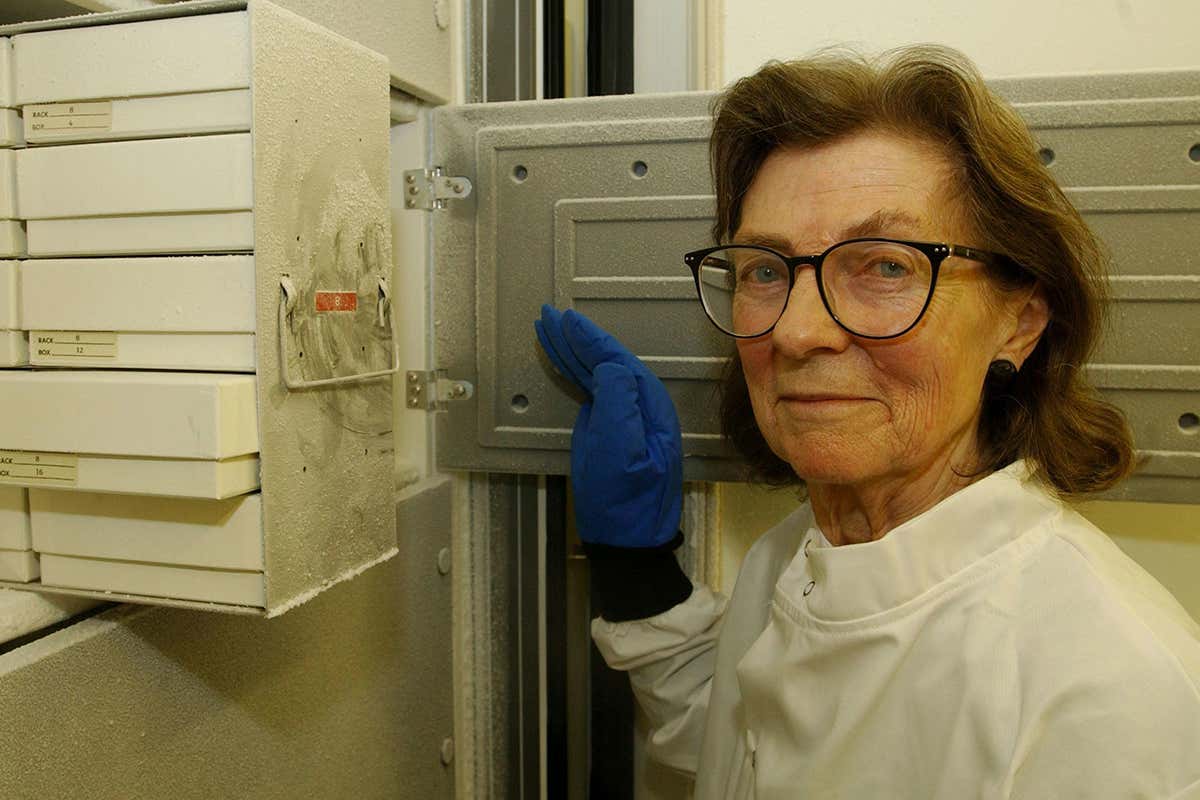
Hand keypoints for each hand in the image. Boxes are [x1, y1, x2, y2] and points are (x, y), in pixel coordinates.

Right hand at [534, 305, 681, 547]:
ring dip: (572, 352)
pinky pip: (592, 393)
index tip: (565, 320)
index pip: (616, 361)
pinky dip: (574, 374)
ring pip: (597, 375)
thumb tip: (608, 365)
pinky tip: (562, 362)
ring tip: (547, 330)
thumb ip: (617, 402)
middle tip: (549, 317)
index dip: (589, 339)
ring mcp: (625, 421)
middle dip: (577, 338)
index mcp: (649, 408)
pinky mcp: (610, 434)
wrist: (626, 542)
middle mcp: (641, 409)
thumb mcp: (620, 450)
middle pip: (606, 361)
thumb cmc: (626, 501)